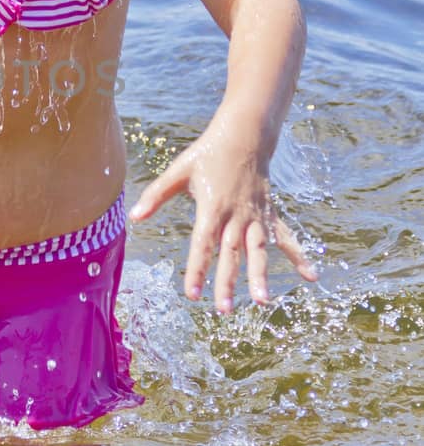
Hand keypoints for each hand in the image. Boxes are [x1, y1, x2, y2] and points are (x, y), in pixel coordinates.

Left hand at [129, 125, 317, 311]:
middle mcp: (236, 214)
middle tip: (223, 309)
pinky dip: (299, 256)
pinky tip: (311, 277)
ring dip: (260, 276)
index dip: (197, 269)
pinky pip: (285, 238)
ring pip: (258, 250)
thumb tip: (134, 217)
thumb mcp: (178, 171)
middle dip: (227, 282)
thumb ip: (156, 195)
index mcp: (212, 206)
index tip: (192, 294)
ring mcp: (255, 215)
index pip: (202, 244)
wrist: (243, 136)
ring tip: (262, 302)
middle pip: (231, 253)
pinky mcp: (269, 214)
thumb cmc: (207, 155)